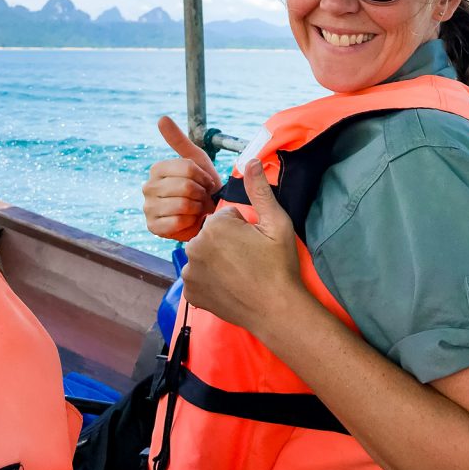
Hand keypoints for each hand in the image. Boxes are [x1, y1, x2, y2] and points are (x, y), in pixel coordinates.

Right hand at [142, 116, 221, 240]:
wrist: (207, 215)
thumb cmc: (202, 187)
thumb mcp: (196, 160)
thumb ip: (179, 140)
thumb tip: (161, 118)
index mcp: (157, 169)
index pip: (187, 168)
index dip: (203, 176)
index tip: (206, 182)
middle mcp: (148, 187)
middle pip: (185, 186)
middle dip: (201, 194)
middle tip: (201, 198)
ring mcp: (148, 208)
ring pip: (182, 204)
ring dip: (197, 208)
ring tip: (196, 208)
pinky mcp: (153, 227)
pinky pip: (178, 221)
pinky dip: (190, 222)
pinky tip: (189, 220)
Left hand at [182, 158, 302, 335]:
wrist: (276, 310)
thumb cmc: (279, 265)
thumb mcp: (277, 223)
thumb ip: (260, 190)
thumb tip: (252, 159)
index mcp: (214, 226)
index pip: (225, 217)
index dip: (243, 228)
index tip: (255, 243)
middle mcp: (194, 246)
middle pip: (211, 235)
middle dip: (227, 242)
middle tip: (249, 259)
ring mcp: (189, 272)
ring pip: (203, 255)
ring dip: (216, 260)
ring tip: (240, 274)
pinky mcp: (190, 293)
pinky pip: (198, 277)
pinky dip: (210, 280)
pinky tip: (229, 287)